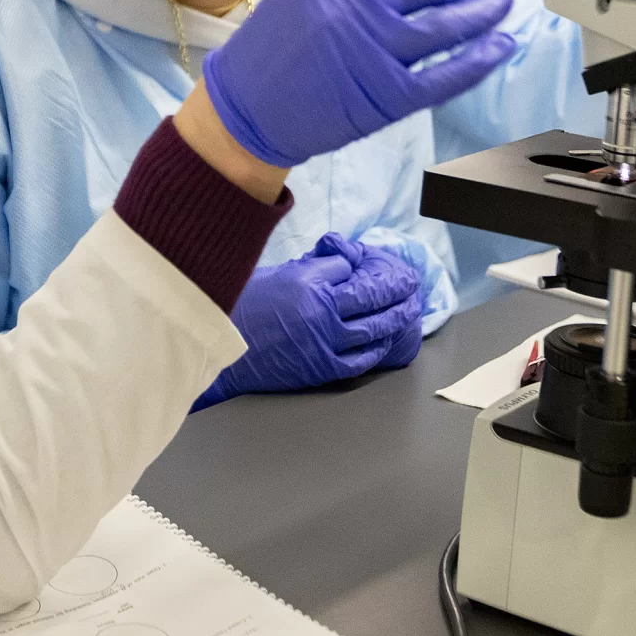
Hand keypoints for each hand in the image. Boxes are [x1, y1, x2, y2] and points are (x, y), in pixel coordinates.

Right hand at [196, 234, 423, 408]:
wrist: (222, 347)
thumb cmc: (245, 305)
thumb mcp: (280, 274)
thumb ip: (316, 269)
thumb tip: (346, 266)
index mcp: (309, 284)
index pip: (356, 274)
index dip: (381, 273)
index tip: (395, 270)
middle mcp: (322, 313)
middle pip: (373, 301)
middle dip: (398, 293)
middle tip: (414, 287)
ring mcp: (324, 344)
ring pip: (373, 330)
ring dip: (396, 319)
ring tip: (410, 310)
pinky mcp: (320, 369)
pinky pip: (360, 360)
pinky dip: (377, 348)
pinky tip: (385, 340)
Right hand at [202, 0, 514, 166]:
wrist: (248, 106)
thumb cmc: (279, 39)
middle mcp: (357, 5)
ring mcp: (373, 51)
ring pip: (448, 25)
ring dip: (482, 12)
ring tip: (498, 3)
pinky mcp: (386, 96)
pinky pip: (447, 74)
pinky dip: (480, 59)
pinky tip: (498, 45)